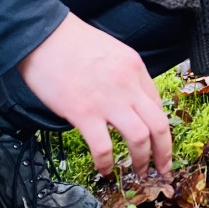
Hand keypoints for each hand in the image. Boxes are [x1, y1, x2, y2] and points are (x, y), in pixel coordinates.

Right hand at [18, 12, 171, 176]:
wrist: (43, 35)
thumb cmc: (72, 42)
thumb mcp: (111, 51)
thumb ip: (124, 75)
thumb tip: (130, 102)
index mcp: (135, 67)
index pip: (157, 104)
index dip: (160, 128)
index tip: (159, 143)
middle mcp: (127, 85)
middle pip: (159, 125)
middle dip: (164, 152)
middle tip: (163, 169)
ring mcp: (107, 100)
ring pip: (139, 138)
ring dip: (142, 161)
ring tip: (138, 172)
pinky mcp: (83, 113)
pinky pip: (104, 147)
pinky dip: (107, 163)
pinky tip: (104, 169)